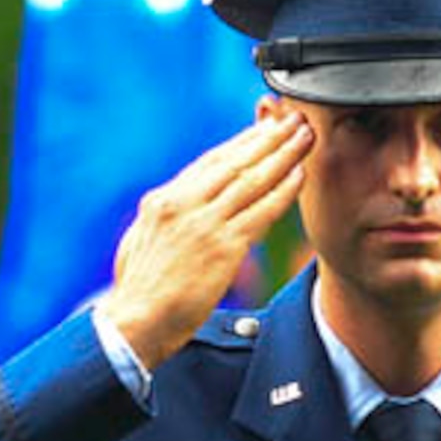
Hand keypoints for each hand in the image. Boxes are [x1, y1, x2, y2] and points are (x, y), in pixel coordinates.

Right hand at [98, 113, 312, 369]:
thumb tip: (178, 211)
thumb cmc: (137, 292)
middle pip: (235, 161)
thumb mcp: (141, 242)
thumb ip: (166, 221)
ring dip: (284, 154)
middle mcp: (183, 203)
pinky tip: (299, 175)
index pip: (210, 162)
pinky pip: (261, 210)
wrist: (134, 321)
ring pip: (253, 179)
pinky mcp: (223, 247)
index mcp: (163, 200)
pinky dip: (283, 190)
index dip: (242, 142)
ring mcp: (204, 223)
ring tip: (306, 136)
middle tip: (294, 119)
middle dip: (268, 137)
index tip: (264, 128)